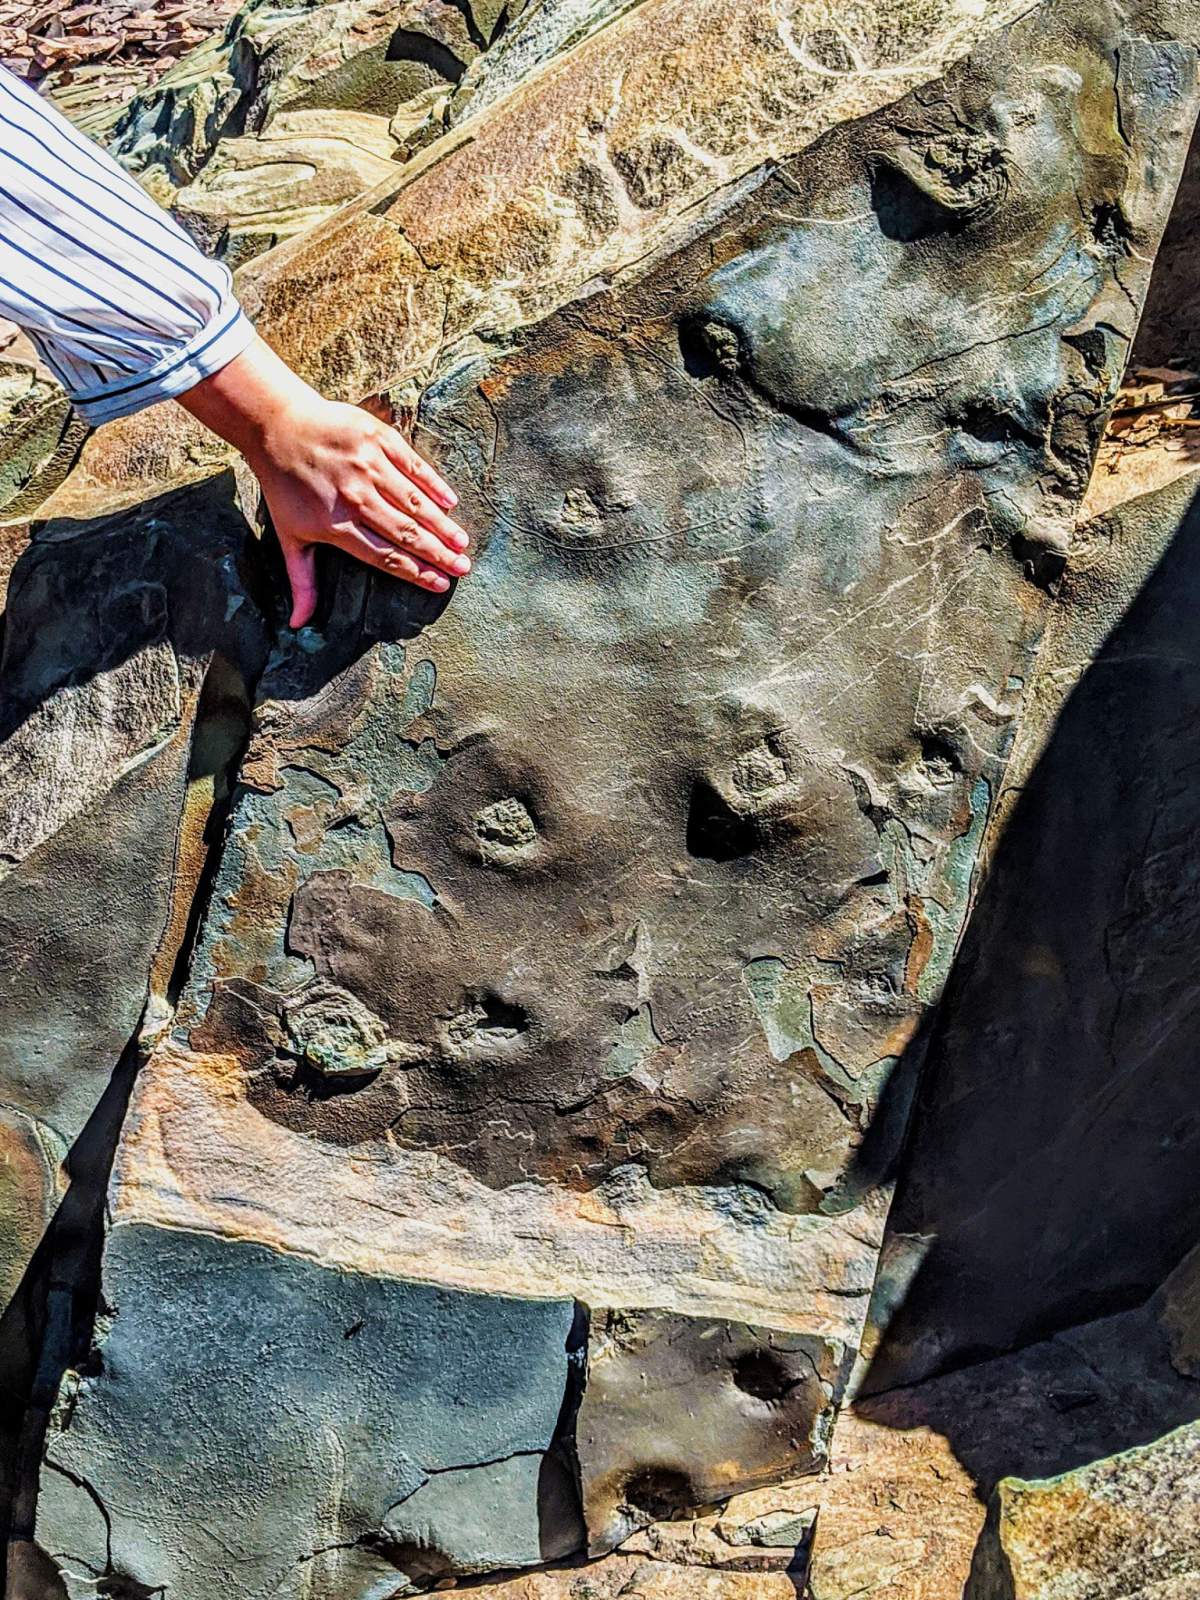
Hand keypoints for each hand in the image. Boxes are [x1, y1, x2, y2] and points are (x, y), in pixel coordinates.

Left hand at [177, 334, 468, 626]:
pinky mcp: (377, 438)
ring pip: (413, 502)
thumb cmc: (284, 487)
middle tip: (463, 569)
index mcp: (336, 526)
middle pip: (405, 533)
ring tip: (462, 543)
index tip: (439, 584)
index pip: (385, 556)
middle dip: (437, 554)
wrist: (276, 426)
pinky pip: (412, 465)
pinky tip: (450, 502)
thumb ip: (302, 582)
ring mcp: (368, 466)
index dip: (415, 572)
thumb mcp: (289, 537)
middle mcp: (356, 498)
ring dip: (441, 525)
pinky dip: (433, 484)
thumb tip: (297, 624)